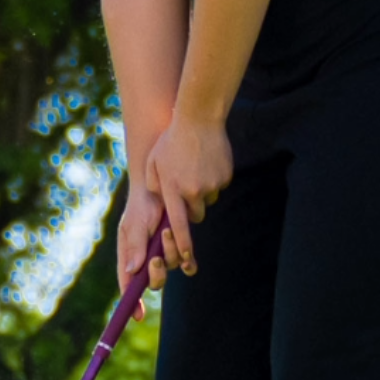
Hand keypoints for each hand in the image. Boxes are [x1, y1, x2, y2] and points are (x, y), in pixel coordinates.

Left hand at [117, 109, 234, 287]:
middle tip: (184, 191)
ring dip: (200, 193)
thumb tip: (164, 209)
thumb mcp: (154, 163)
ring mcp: (211, 184)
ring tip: (193, 170)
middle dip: (189, 210)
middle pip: (194, 216)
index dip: (182, 246)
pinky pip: (217, 188)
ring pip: (207, 201)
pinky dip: (212, 181)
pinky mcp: (224, 177)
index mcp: (173, 189)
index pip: (179, 227)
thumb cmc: (171, 141)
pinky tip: (206, 162)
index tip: (186, 261)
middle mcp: (194, 191)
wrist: (199, 118)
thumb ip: (155, 188)